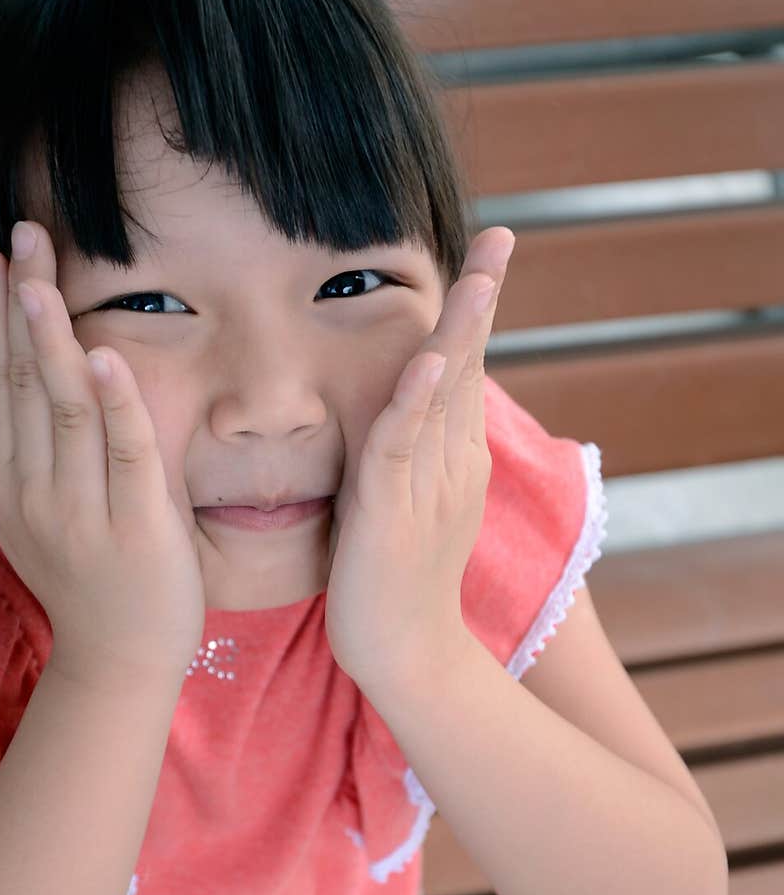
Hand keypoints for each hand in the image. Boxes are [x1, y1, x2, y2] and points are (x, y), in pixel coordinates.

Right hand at [0, 221, 205, 691]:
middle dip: (18, 306)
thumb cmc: (83, 576)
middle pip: (22, 382)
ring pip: (64, 409)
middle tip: (18, 237)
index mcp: (3, 479)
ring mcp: (81, 510)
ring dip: (52, 340)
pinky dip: (116, 405)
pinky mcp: (137, 526)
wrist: (119, 657)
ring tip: (41, 279)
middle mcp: (32, 491)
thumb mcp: (25, 515)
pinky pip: (125, 455)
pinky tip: (107, 357)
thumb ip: (3, 463)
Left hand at [324, 227, 514, 697]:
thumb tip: (404, 410)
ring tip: (479, 276)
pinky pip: (402, 449)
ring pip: (444, 398)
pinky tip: (426, 363)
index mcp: (455, 459)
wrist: (406, 656)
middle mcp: (453, 465)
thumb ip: (410, 454)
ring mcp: (429, 488)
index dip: (472, 315)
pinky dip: (415, 404)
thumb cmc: (395, 581)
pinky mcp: (393, 514)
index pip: (462, 373)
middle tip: (501, 239)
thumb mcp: (409, 502)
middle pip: (467, 370)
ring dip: (460, 334)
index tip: (486, 258)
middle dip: (483, 302)